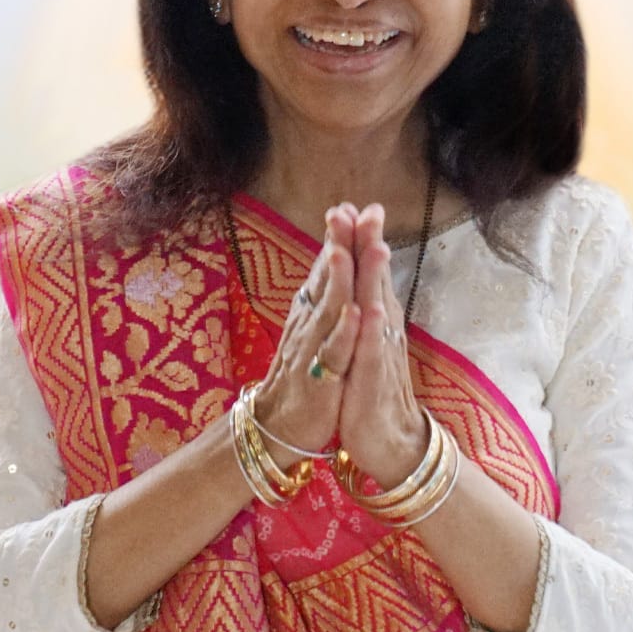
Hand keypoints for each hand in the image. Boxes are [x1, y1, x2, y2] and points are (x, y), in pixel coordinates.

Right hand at [253, 203, 360, 463]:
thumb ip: (323, 291)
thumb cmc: (303, 372)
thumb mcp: (313, 328)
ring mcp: (313, 350)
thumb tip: (333, 251)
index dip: (337, 237)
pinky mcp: (320, 379)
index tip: (350, 205)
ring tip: (345, 250)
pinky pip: (333, 353)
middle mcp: (310, 324)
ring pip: (328, 311)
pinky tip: (353, 313)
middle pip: (325, 280)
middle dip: (337, 245)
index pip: (325, 267)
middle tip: (346, 212)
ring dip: (338, 280)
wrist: (280, 426)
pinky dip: (342, 332)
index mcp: (312, 310)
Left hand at [338, 203, 427, 486]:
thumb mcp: (368, 341)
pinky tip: (372, 312)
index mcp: (378, 320)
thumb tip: (365, 271)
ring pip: (378, 311)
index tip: (356, 205)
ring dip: (376, 279)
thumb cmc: (375, 388)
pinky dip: (372, 332)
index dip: (363, 240)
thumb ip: (368, 305)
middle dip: (371, 246)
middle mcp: (383, 331)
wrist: (391, 441)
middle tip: (369, 209)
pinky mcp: (372, 382)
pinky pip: (371, 354)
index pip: (370, 273)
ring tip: (375, 246)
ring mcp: (380, 355)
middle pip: (377, 282)